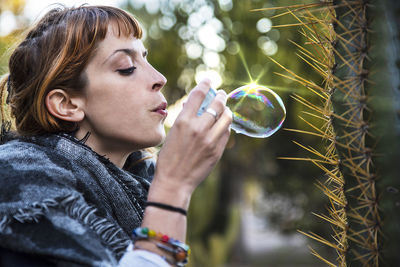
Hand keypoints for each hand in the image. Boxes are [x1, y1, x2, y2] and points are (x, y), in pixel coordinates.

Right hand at [149, 79, 231, 206]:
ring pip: (227, 117)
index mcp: (183, 122)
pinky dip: (226, 125)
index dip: (205, 84)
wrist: (174, 182)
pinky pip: (227, 132)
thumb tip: (191, 105)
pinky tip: (223, 125)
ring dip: (226, 110)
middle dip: (221, 95)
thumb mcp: (172, 134)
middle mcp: (198, 129)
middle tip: (221, 93)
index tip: (208, 80)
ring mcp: (210, 140)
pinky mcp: (217, 151)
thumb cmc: (169, 157)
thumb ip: (184, 118)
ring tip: (225, 109)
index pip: (198, 95)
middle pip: (217, 104)